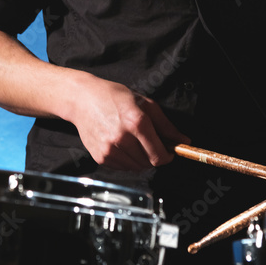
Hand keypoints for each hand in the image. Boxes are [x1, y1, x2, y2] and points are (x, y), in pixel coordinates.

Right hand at [65, 75, 188, 170]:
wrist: (82, 99)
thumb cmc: (114, 97)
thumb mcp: (144, 103)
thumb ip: (166, 125)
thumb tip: (183, 141)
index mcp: (136, 122)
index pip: (159, 155)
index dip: (168, 156)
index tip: (169, 152)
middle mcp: (122, 138)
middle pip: (149, 163)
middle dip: (155, 156)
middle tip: (151, 143)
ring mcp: (109, 149)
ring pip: (136, 167)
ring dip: (141, 159)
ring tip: (135, 142)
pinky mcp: (100, 157)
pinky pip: (122, 167)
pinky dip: (127, 160)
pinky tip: (123, 145)